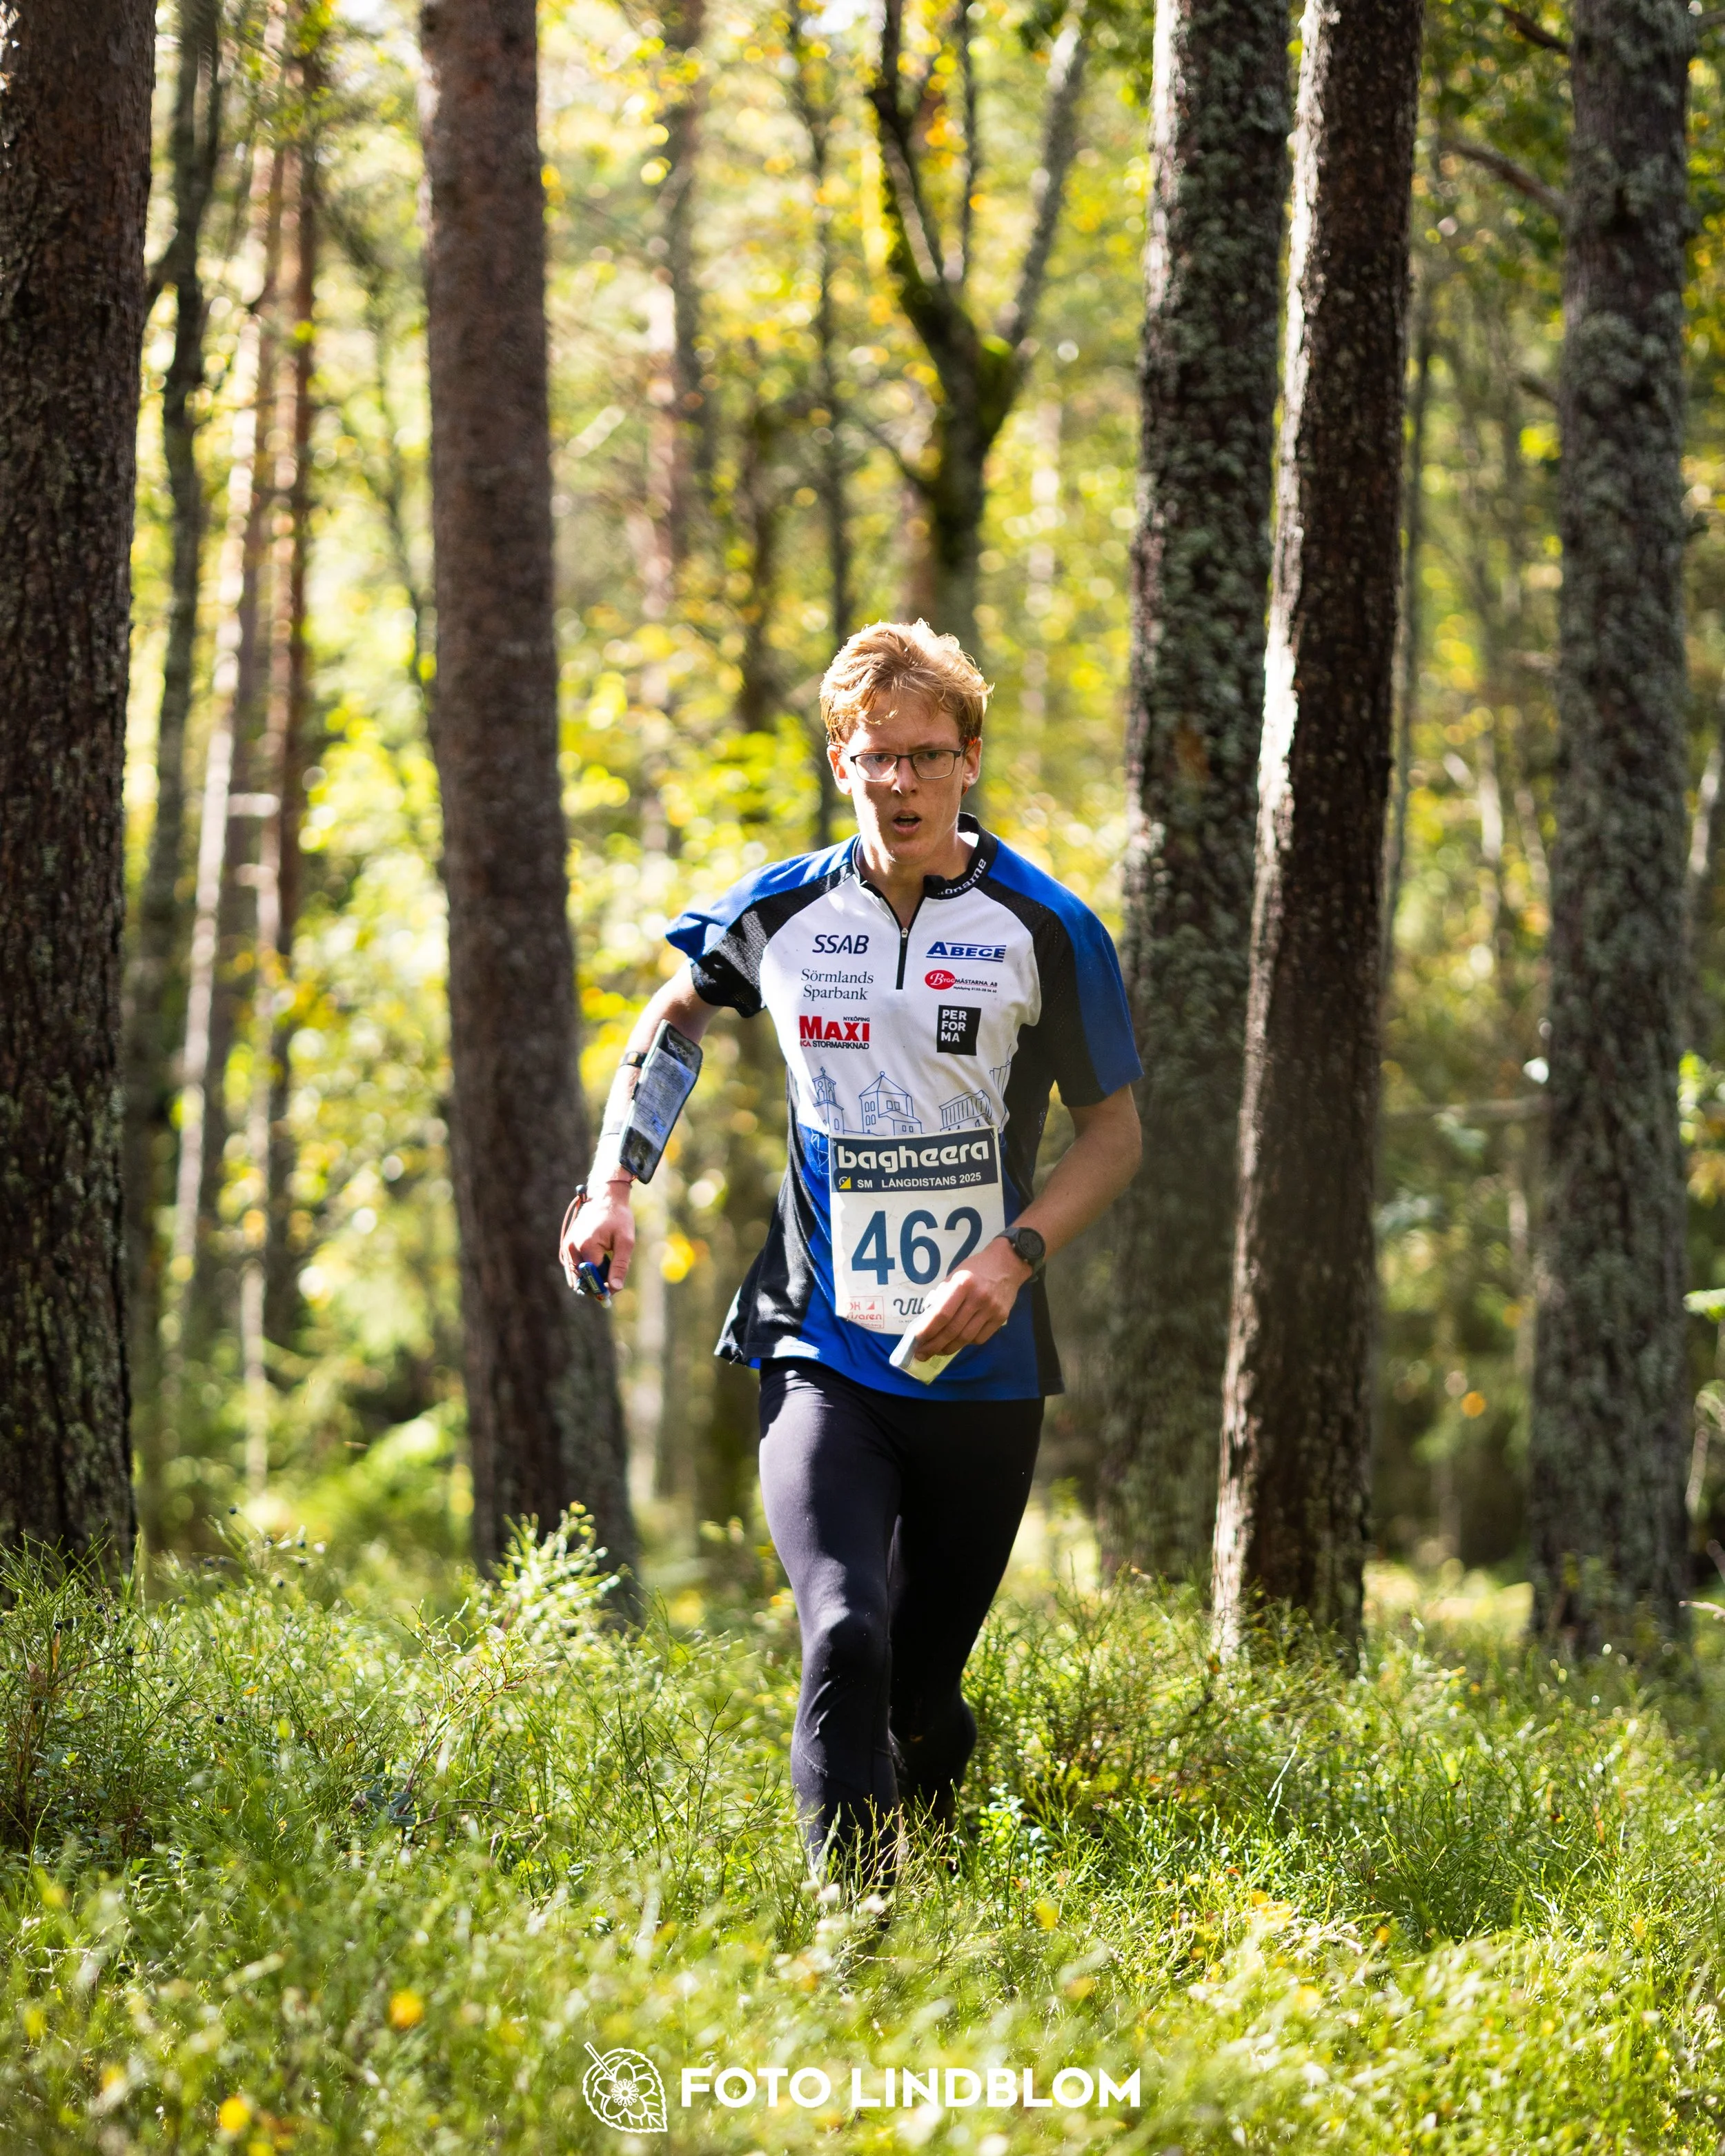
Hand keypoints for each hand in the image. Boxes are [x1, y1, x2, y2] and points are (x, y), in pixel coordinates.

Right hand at [559, 1180, 635, 1291]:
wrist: (605, 1198)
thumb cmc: (618, 1217)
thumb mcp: (625, 1241)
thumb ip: (620, 1266)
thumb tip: (615, 1288)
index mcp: (587, 1246)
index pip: (593, 1277)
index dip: (604, 1287)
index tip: (613, 1292)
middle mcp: (572, 1248)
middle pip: (581, 1280)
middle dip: (596, 1284)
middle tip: (611, 1283)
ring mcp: (567, 1247)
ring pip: (576, 1276)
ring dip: (590, 1278)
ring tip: (606, 1267)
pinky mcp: (566, 1247)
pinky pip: (574, 1268)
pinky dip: (585, 1271)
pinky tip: (599, 1263)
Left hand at [911, 1236, 1031, 1357]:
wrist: (1008, 1264)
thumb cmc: (976, 1268)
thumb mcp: (955, 1275)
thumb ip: (942, 1296)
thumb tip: (927, 1320)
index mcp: (963, 1284)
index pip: (942, 1314)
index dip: (928, 1330)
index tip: (916, 1340)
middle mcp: (978, 1298)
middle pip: (953, 1330)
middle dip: (934, 1345)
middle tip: (921, 1354)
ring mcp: (991, 1310)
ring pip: (966, 1338)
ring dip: (948, 1348)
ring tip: (937, 1351)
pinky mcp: (1001, 1318)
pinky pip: (980, 1338)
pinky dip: (966, 1343)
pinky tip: (957, 1342)